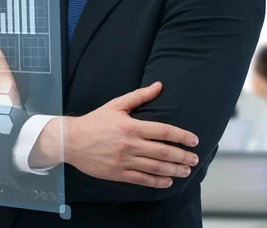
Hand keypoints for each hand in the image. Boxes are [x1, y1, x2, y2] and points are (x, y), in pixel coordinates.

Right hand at [31, 82, 199, 188]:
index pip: (163, 131)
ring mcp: (124, 161)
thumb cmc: (95, 121)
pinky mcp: (117, 173)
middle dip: (182, 156)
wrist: (71, 140)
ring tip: (186, 171)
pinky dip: (156, 181)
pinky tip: (167, 181)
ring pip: (155, 167)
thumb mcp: (116, 105)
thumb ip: (139, 96)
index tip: (194, 140)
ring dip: (173, 170)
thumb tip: (159, 85)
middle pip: (163, 152)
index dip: (181, 136)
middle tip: (195, 159)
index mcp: (131, 127)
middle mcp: (130, 145)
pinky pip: (141, 179)